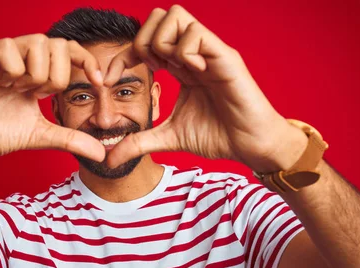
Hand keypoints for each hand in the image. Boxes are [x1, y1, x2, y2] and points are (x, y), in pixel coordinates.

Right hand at [0, 35, 105, 162]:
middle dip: (58, 74)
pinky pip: (6, 47)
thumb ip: (69, 139)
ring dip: (37, 72)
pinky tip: (5, 85)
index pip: (68, 51)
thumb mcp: (40, 135)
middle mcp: (20, 58)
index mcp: (35, 72)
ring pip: (36, 42)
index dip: (86, 61)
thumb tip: (101, 153)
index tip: (98, 82)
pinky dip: (14, 68)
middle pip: (56, 43)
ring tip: (21, 91)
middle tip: (41, 94)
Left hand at [104, 5, 305, 171]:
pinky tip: (192, 73)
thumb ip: (139, 143)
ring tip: (171, 70)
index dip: (122, 56)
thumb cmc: (219, 136)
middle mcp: (193, 54)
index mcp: (180, 67)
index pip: (145, 43)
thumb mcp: (169, 138)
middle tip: (148, 70)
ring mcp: (209, 52)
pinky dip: (185, 51)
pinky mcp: (224, 57)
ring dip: (162, 43)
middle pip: (158, 17)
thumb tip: (109, 158)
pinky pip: (196, 34)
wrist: (251, 146)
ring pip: (175, 16)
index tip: (109, 79)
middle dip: (142, 40)